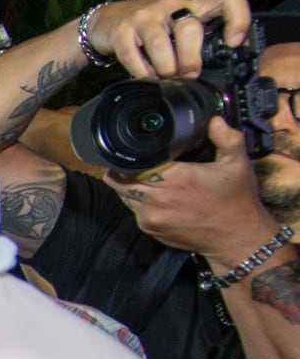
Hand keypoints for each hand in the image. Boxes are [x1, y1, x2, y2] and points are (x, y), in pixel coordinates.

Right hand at [84, 0, 250, 79]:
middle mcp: (171, 7)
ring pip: (161, 45)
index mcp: (193, 6)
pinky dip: (142, 73)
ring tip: (166, 78)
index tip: (232, 44)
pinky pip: (133, 56)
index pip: (228, 1)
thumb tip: (232, 57)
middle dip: (191, 61)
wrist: (107, 19)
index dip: (237, 21)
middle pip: (190, 29)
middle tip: (188, 75)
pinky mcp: (122, 30)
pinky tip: (146, 76)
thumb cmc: (151, 26)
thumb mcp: (180, 26)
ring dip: (166, 70)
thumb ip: (203, 38)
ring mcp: (145, 17)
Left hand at [104, 118, 276, 262]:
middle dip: (125, 170)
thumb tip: (215, 120)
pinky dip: (139, 202)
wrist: (237, 238)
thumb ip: (227, 138)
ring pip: (124, 196)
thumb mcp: (238, 164)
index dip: (130, 156)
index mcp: (174, 179)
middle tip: (135, 162)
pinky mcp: (150, 229)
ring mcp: (150, 217)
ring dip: (130, 186)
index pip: (133, 165)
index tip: (136, 149)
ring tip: (145, 177)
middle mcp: (157, 199)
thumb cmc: (237, 201)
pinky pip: (134, 211)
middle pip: (120, 180)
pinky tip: (154, 195)